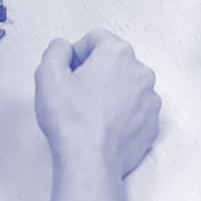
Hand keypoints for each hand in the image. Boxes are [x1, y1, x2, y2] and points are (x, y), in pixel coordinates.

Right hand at [35, 31, 160, 178]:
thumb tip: (63, 48)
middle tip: (76, 93)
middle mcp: (141, 72)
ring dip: (110, 93)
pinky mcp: (152, 124)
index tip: (68, 72)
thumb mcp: (48, 74)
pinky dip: (122, 114)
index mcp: (118, 53)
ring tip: (90, 113)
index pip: (96, 39)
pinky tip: (103, 126)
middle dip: (95, 72)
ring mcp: (150, 99)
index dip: (77, 53)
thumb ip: (56, 50)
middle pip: (114, 61)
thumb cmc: (72, 121)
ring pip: (126, 86)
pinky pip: (136, 110)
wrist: (90, 161)